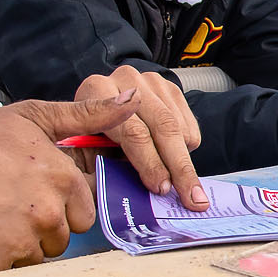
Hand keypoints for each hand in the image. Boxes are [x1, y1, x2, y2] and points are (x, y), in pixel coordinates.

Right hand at [0, 86, 151, 274]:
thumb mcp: (28, 117)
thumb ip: (85, 115)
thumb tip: (134, 101)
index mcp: (61, 178)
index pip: (83, 211)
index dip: (58, 204)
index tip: (28, 191)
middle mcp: (47, 211)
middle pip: (63, 237)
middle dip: (42, 227)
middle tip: (4, 204)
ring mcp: (21, 240)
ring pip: (37, 256)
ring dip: (18, 244)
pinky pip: (10, 271)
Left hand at [70, 65, 206, 208]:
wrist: (101, 108)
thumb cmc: (89, 137)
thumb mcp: (87, 151)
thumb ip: (108, 166)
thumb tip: (142, 194)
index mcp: (96, 90)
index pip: (131, 130)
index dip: (148, 161)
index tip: (161, 187)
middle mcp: (126, 79)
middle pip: (164, 126)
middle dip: (178, 166)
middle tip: (191, 197)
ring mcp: (150, 81)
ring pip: (179, 127)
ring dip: (184, 161)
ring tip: (184, 187)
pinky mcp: (170, 87)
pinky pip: (188, 125)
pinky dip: (186, 148)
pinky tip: (171, 157)